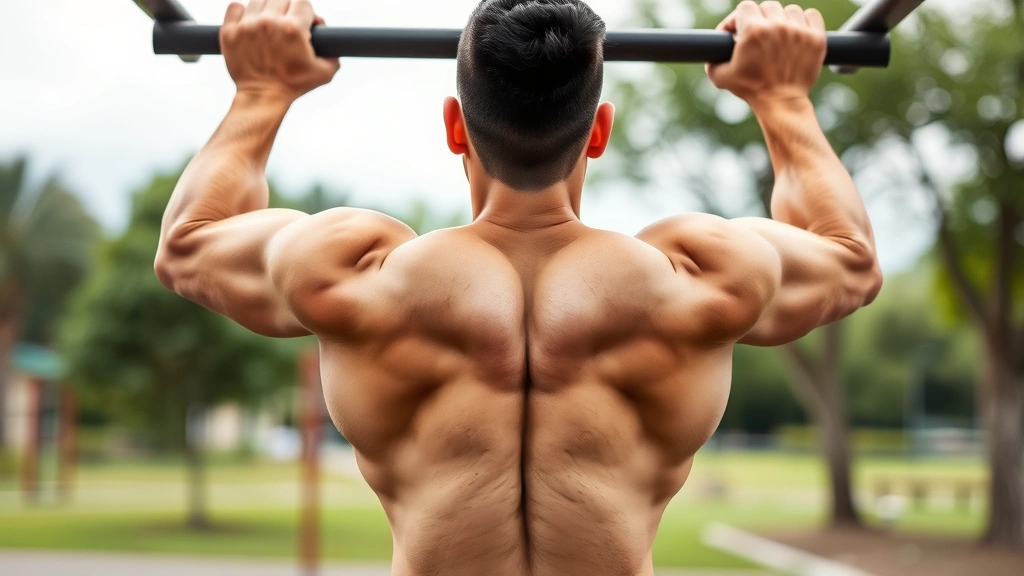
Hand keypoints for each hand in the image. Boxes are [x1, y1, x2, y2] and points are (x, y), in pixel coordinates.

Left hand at [221, 0, 340, 100]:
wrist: (263, 97)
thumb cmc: (293, 85)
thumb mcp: (324, 72)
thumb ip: (334, 53)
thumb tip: (329, 37)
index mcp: (293, 30)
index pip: (303, 2)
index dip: (306, 13)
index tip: (303, 25)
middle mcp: (269, 23)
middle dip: (287, 11)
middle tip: (286, 28)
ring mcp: (247, 26)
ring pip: (259, 1)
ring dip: (266, 10)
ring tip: (268, 27)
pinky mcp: (230, 32)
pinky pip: (235, 7)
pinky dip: (242, 13)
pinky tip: (250, 24)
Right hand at [706, 1, 825, 108]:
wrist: (781, 104)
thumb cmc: (751, 90)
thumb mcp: (721, 77)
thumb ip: (712, 60)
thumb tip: (711, 52)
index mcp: (753, 31)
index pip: (745, 7)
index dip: (739, 18)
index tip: (739, 31)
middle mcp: (777, 26)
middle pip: (768, 6)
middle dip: (761, 19)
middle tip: (759, 37)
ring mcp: (799, 31)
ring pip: (790, 10)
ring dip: (783, 20)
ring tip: (779, 37)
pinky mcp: (816, 38)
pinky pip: (811, 15)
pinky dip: (805, 22)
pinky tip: (797, 34)